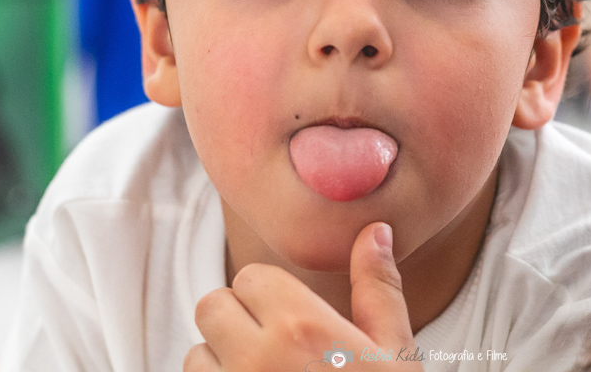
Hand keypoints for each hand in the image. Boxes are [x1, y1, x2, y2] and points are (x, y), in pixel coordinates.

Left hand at [185, 222, 424, 370]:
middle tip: (272, 345)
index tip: (292, 316)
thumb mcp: (395, 352)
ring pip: (195, 356)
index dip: (270, 293)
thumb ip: (377, 287)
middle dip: (237, 319)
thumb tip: (373, 232)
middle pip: (212, 307)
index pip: (250, 276)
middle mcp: (257, 357)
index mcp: (301, 326)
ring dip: (219, 362)